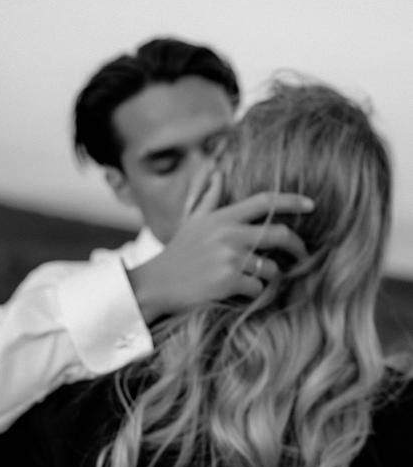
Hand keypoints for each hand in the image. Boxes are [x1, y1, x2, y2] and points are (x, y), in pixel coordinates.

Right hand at [127, 169, 313, 323]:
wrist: (155, 284)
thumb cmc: (176, 255)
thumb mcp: (191, 222)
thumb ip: (208, 198)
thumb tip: (218, 172)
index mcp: (222, 217)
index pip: (264, 202)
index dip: (291, 201)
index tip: (311, 204)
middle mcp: (228, 234)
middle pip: (279, 234)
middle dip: (298, 246)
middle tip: (304, 256)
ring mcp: (229, 257)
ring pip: (271, 268)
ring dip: (268, 278)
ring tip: (253, 282)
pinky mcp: (228, 281)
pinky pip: (258, 288)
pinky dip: (253, 294)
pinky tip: (238, 294)